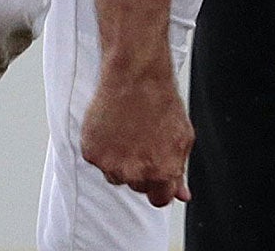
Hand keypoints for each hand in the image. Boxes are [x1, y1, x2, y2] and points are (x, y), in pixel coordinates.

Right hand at [80, 63, 192, 205]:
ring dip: (119, 160)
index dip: (159, 185)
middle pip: (137, 186)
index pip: (159, 199)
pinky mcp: (91, 152)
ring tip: (127, 130)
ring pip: (114, 174)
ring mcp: (111, 164)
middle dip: (140, 170)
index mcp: (161, 173)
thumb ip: (180, 171)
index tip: (155, 172)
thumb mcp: (182, 138)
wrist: (136, 75)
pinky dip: (102, 146)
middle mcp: (135, 173)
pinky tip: (112, 125)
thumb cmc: (161, 101)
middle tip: (141, 141)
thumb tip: (181, 194)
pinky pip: (96, 159)